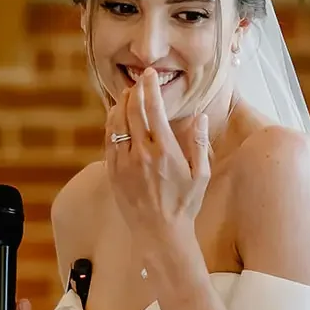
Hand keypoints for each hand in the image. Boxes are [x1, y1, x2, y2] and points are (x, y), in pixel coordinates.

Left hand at [105, 69, 209, 256]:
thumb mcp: (201, 175)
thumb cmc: (184, 206)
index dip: (150, 86)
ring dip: (121, 105)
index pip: (153, 108)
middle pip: (132, 110)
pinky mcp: (113, 172)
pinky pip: (108, 140)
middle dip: (135, 90)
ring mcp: (124, 162)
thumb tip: (199, 116)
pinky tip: (117, 118)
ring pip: (116, 122)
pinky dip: (112, 124)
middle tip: (139, 81)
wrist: (160, 234)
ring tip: (127, 95)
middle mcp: (141, 153)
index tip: (150, 74)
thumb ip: (199, 143)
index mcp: (165, 151)